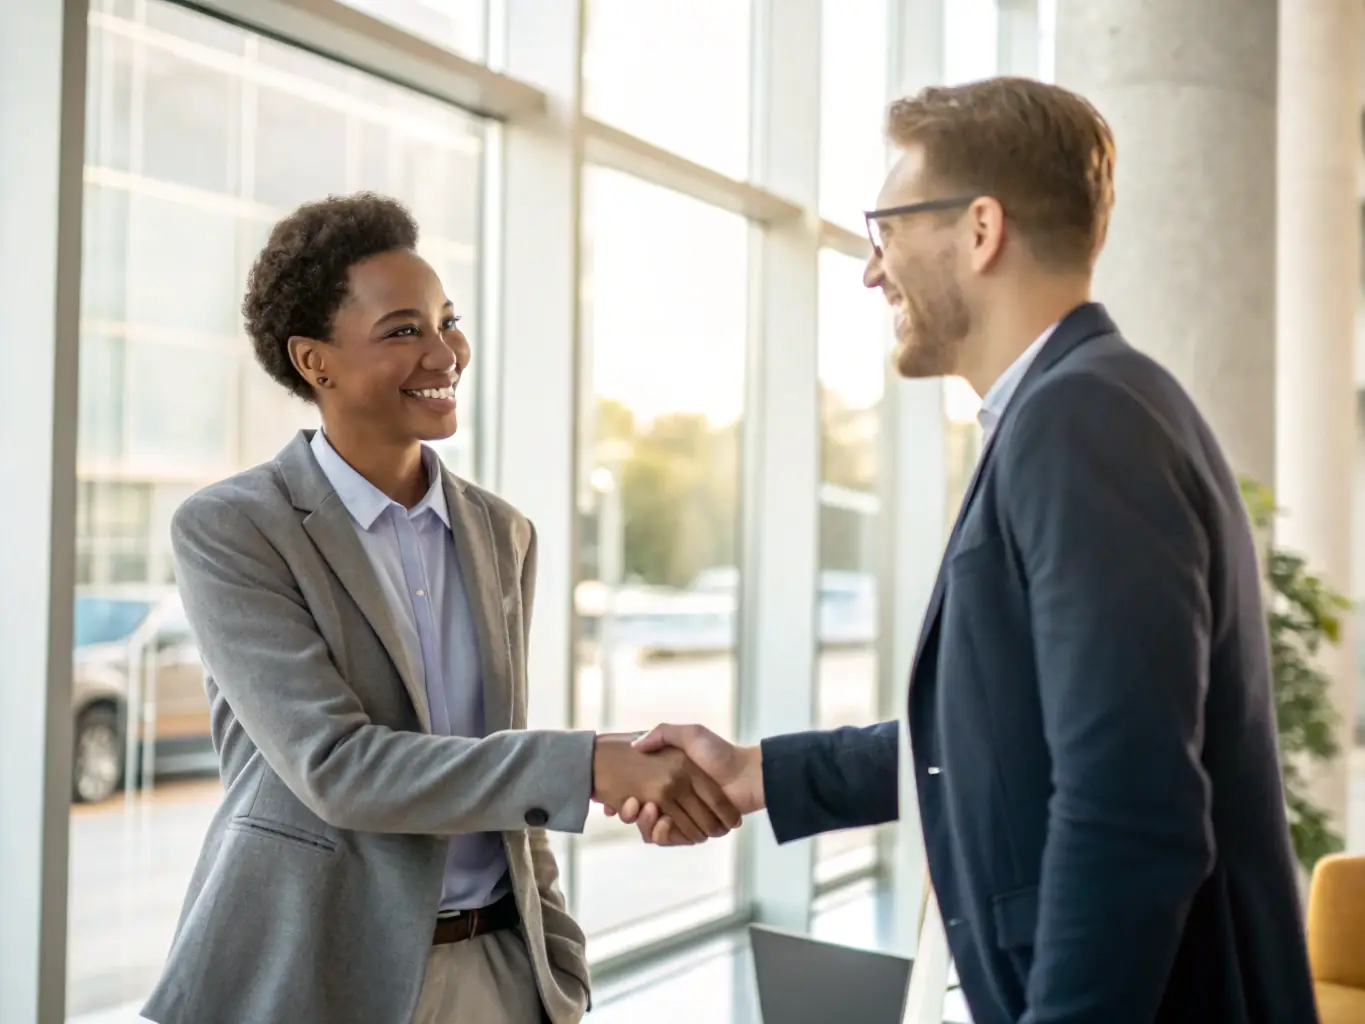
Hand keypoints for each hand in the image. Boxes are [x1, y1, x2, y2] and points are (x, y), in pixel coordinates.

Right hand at [591, 733, 741, 843]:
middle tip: (630, 806)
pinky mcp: (692, 831)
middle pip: (639, 814)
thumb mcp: (690, 734)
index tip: (616, 797)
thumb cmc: (720, 752)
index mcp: (667, 778)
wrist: (746, 776)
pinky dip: (664, 835)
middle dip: (630, 813)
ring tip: (648, 811)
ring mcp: (682, 817)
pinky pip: (670, 840)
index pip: (635, 792)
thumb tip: (635, 746)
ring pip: (652, 830)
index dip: (622, 798)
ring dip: (646, 825)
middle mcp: (671, 799)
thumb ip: (663, 734)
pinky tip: (663, 823)